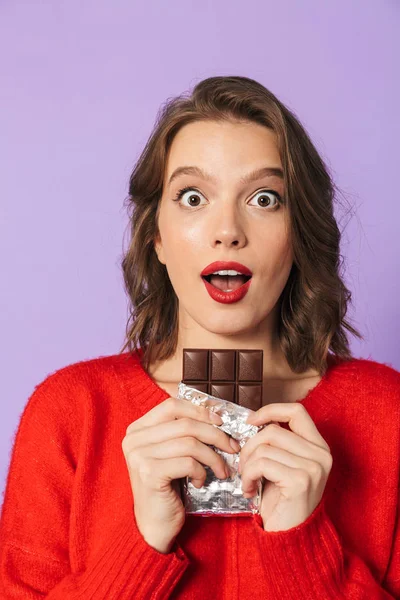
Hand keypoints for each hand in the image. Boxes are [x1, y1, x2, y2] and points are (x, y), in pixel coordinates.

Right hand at [122, 397, 238, 552]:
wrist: (153, 525)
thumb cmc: (168, 486)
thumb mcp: (172, 453)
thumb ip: (183, 432)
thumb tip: (216, 414)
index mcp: (138, 429)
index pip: (172, 405)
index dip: (200, 411)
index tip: (221, 422)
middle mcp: (134, 439)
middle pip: (185, 424)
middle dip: (215, 434)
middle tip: (233, 447)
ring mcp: (139, 456)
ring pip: (190, 443)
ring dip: (213, 457)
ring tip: (222, 470)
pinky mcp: (149, 473)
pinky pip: (188, 462)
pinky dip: (202, 472)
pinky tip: (200, 482)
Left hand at [239, 403, 332, 531]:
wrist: (290, 539)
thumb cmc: (282, 501)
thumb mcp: (283, 465)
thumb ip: (278, 443)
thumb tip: (254, 420)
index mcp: (319, 446)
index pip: (296, 411)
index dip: (271, 410)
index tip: (252, 421)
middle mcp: (321, 455)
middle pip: (273, 430)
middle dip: (250, 447)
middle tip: (244, 466)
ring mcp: (313, 467)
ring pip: (264, 447)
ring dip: (247, 465)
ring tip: (248, 481)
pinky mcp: (300, 480)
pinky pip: (261, 464)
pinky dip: (248, 476)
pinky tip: (251, 489)